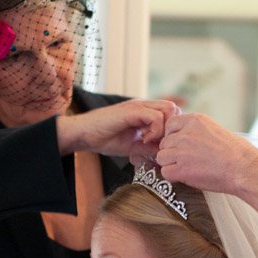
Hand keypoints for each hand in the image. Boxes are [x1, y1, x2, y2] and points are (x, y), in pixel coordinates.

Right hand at [57, 99, 178, 156]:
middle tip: (159, 142)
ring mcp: (138, 105)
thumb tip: (165, 153)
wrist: (83, 134)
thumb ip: (150, 147)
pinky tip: (144, 140)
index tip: (161, 144)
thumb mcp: (134, 145)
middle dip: (171, 127)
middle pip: (173, 107)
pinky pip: (156, 117)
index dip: (171, 128)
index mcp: (144, 111)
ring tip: (150, 141)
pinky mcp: (132, 110)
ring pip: (168, 109)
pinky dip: (155, 131)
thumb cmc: (104, 139)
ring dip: (164, 128)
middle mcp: (144, 105)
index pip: (170, 112)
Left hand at [157, 113, 254, 194]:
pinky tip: (186, 176)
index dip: (173, 137)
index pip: (170, 125)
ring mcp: (182, 151)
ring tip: (188, 168)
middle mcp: (186, 133)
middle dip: (172, 152)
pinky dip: (173, 176)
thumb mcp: (214, 130)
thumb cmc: (235, 152)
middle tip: (187, 160)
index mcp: (195, 120)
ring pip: (162, 157)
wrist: (244, 168)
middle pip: (164, 143)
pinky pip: (165, 172)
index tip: (182, 145)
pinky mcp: (182, 168)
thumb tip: (181, 137)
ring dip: (171, 164)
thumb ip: (196, 131)